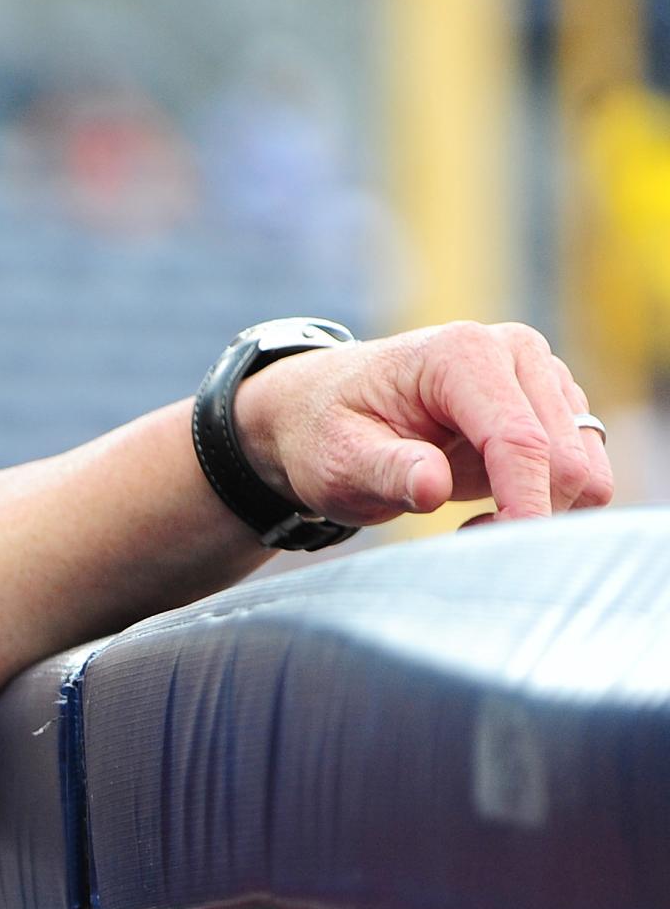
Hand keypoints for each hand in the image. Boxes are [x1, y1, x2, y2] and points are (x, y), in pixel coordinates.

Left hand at [234, 321, 615, 526]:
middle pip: (565, 458)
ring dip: (540, 510)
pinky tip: (489, 508)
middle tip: (462, 539)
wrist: (324, 410)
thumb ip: (386, 471)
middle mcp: (516, 354)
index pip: (519, 441)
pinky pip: (580, 474)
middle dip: (528, 512)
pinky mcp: (554, 410)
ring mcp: (542, 379)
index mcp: (462, 355)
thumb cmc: (328, 434)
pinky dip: (545, 503)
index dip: (523, 505)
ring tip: (470, 521)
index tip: (509, 554)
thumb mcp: (337, 460)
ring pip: (585, 469)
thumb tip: (432, 486)